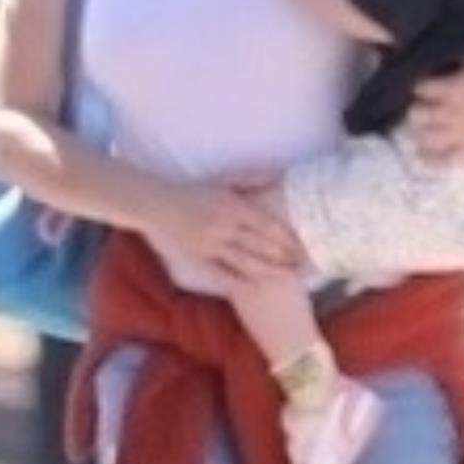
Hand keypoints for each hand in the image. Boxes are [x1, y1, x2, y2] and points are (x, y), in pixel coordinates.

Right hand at [148, 177, 302, 282]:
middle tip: (305, 266)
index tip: (304, 246)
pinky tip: (255, 287)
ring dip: (269, 271)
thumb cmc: (193, 191)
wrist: (158, 204)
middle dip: (285, 258)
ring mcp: (212, 245)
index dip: (288, 238)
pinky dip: (240, 281)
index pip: (268, 225)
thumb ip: (252, 178)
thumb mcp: (223, 179)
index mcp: (233, 207)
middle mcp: (225, 227)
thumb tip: (278, 175)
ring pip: (246, 262)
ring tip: (288, 278)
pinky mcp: (200, 257)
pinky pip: (223, 273)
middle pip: (261, 246)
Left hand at [407, 56, 463, 163]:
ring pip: (427, 139)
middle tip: (421, 107)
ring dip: (419, 133)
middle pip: (418, 115)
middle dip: (416, 110)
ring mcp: (461, 133)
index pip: (420, 89)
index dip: (419, 86)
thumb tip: (437, 45)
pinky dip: (433, 161)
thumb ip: (457, 55)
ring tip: (420, 128)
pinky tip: (423, 156)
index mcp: (454, 89)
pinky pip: (448, 161)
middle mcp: (453, 113)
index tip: (425, 85)